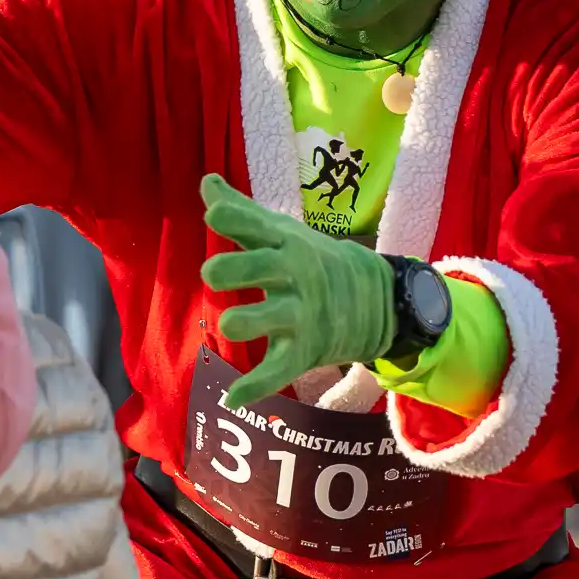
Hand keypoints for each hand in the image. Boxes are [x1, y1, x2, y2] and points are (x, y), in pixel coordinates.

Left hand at [198, 174, 395, 409]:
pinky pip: (279, 371)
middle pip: (266, 267)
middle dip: (238, 269)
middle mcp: (295, 276)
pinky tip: (231, 398)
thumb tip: (205, 181)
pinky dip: (257, 387)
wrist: (374, 298)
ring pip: (274, 318)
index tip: (213, 215)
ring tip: (227, 325)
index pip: (258, 227)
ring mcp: (301, 315)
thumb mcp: (279, 232)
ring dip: (251, 322)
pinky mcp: (303, 351)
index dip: (236, 219)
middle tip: (211, 273)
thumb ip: (240, 212)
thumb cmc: (309, 259)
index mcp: (284, 243)